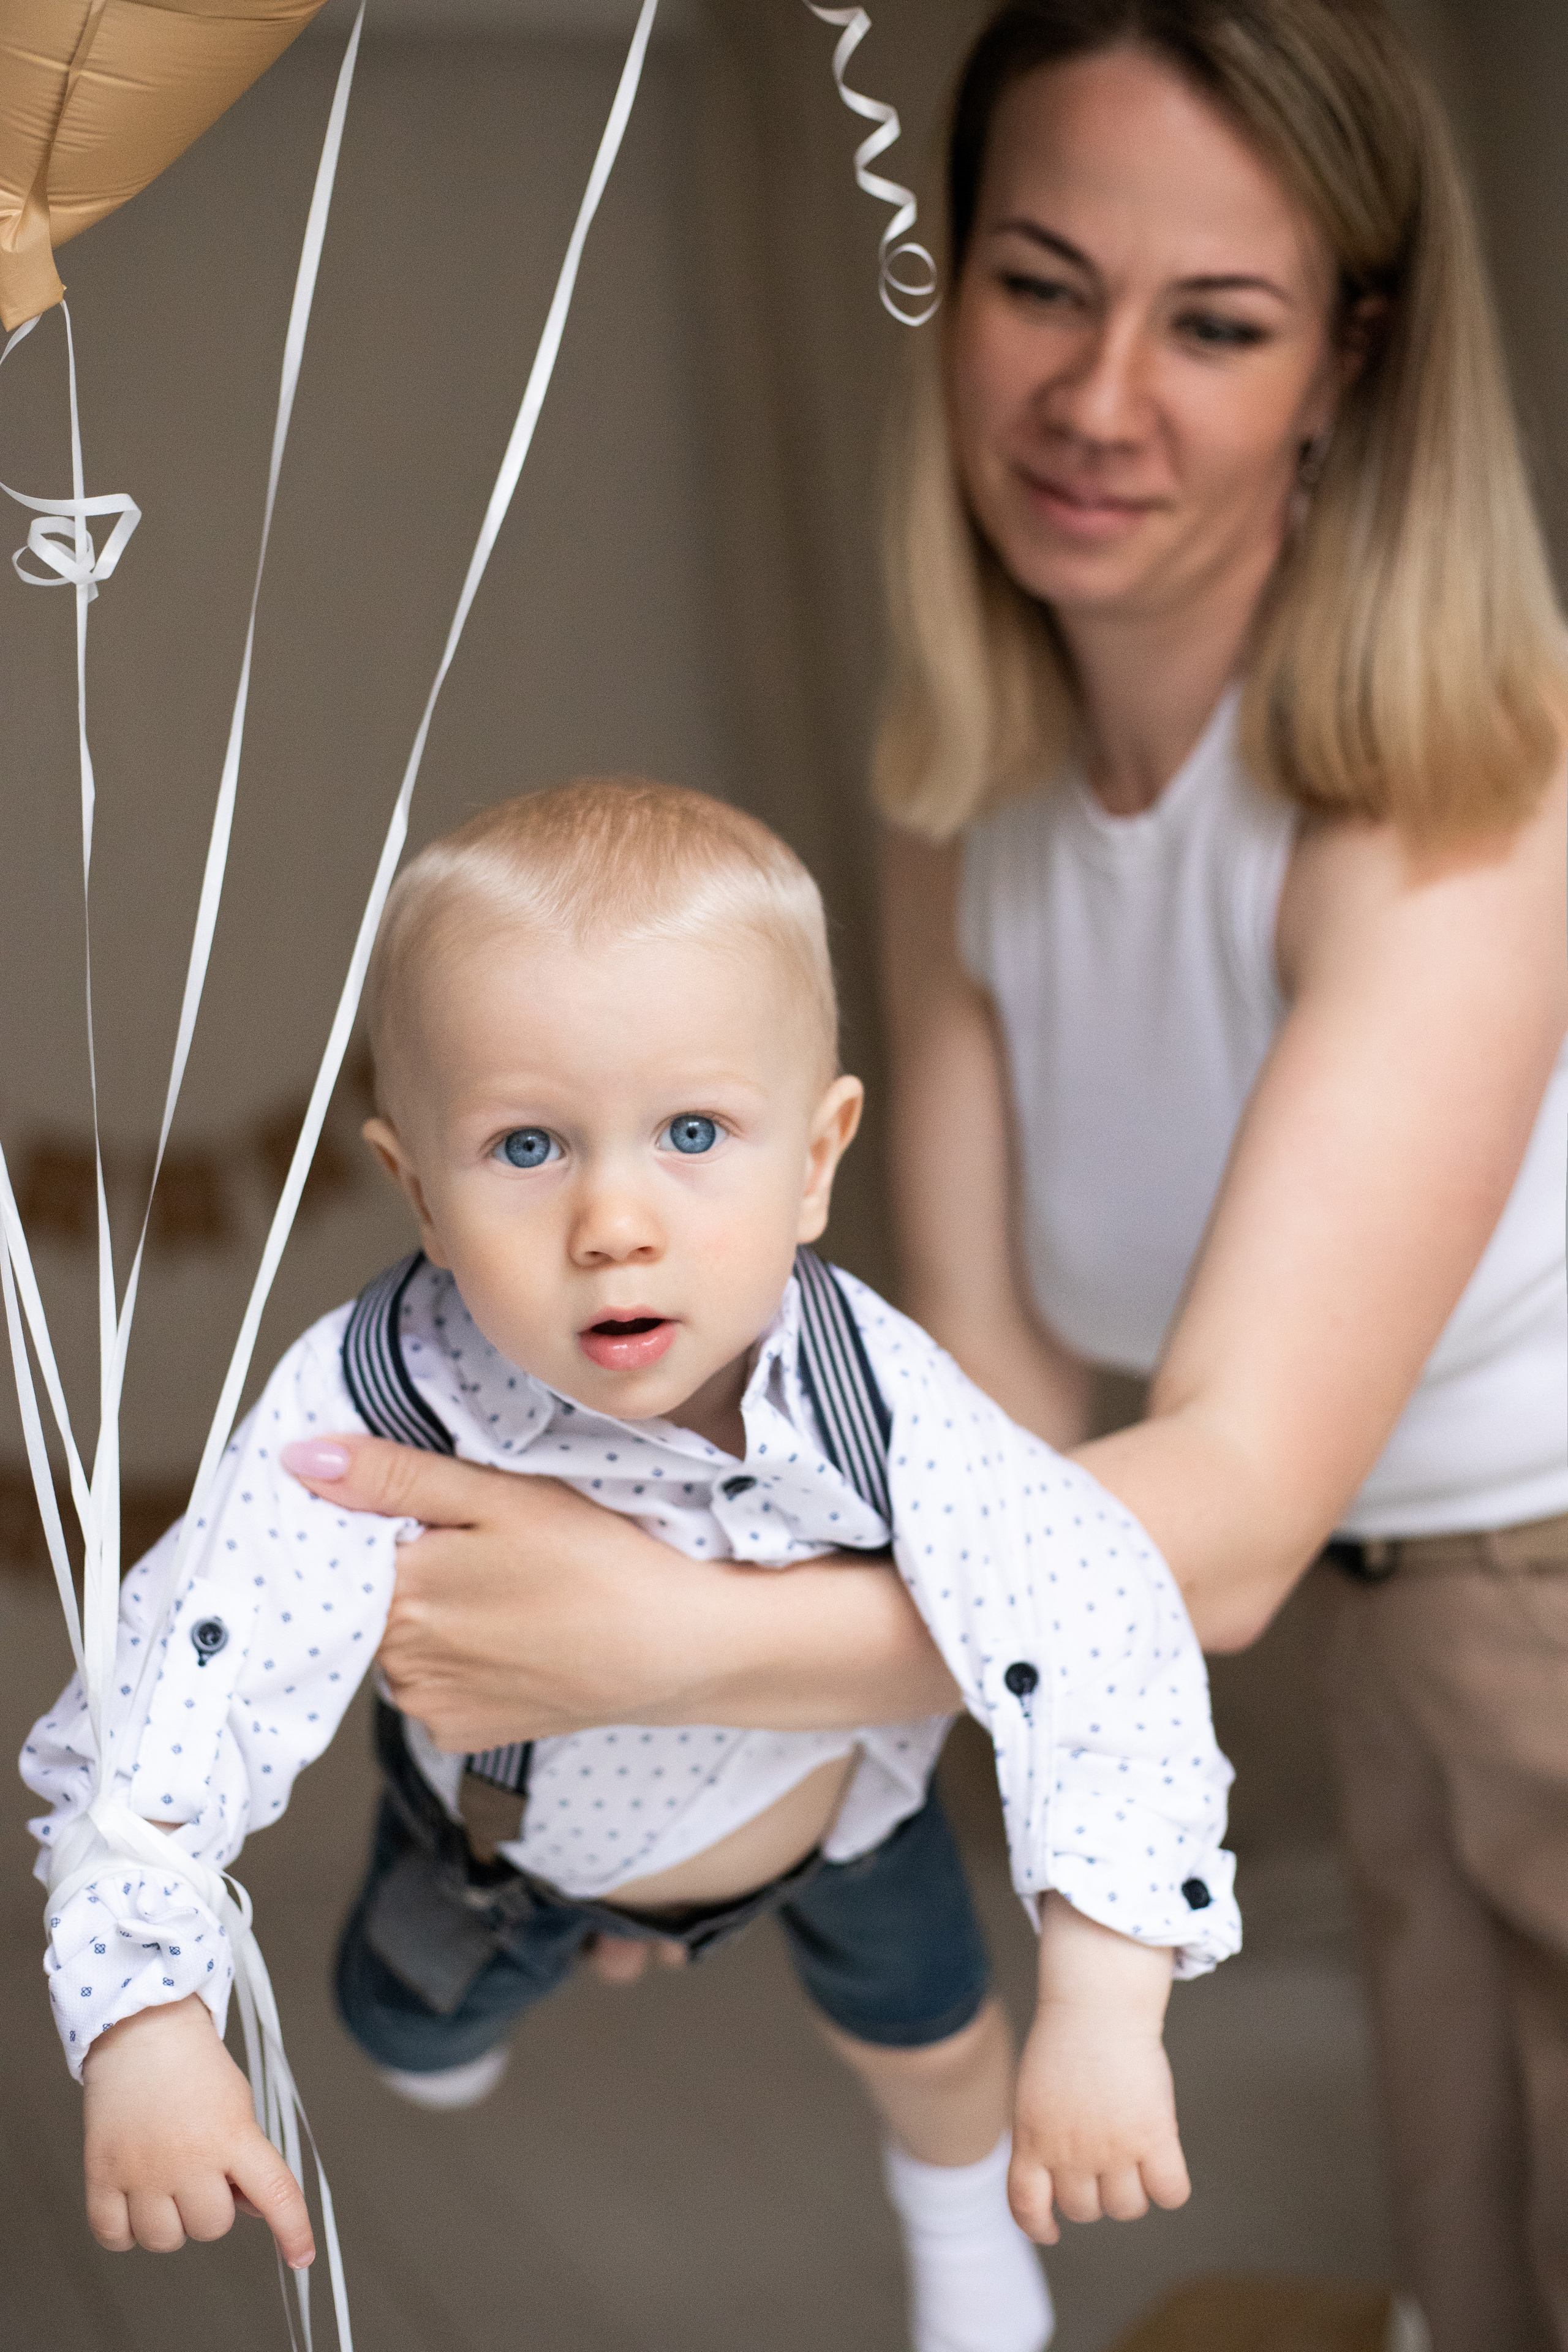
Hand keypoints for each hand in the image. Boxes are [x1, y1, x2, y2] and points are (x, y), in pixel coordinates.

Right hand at [82, 1997, 312, 2265]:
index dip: (293, 2231)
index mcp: (233, 2135)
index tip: (302, 2257)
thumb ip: (247, 2160)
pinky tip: (134, 2198)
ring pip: (166, 2240)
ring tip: (165, 2179)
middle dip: (210, 2205)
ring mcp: (142, 2171)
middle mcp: (188, 2159)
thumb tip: (252, 2211)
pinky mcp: (102, 2176)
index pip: (276, 2194)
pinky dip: (125, 2229)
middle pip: (211, 2227)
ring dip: (169, 2220)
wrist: (142, 2031)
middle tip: (199, 2168)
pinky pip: (116, 2238)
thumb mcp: (238, 2107)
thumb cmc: (195, 2068)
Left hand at [284, 1434, 708, 1746]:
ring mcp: (428, 1707)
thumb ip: (396, 1477)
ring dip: (430, 1617)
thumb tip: (303, 1460)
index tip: (420, 1512)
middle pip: (371, 1599)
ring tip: (503, 1592)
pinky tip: (510, 1637)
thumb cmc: (598, 1562)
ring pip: (398, 1643)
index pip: (341, 1550)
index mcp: (400, 1593)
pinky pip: (432, 1686)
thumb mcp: (500, 1496)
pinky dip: (456, 1661)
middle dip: (407, 1569)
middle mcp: (399, 1663)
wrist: (675, 1649)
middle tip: (480, 1546)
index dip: (374, 1523)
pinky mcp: (460, 1735)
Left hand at [1007, 1895, 1189, 2244]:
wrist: (1097, 2003)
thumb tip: (1059, 2183)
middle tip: (1104, 2158)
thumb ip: (1042, 2136)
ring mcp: (1112, 2147)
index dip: (1039, 2225)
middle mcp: (1069, 2151)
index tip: (1051, 2228)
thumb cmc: (1067, 2041)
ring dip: (1130, 2190)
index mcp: (1032, 2139)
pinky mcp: (1153, 2135)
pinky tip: (1163, 2164)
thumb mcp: (1035, 2093)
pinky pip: (1170, 2192)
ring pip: (1126, 2207)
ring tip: (1133, 2153)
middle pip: (1085, 2210)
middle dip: (1094, 2192)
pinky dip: (1169, 2187)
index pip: (1026, 2206)